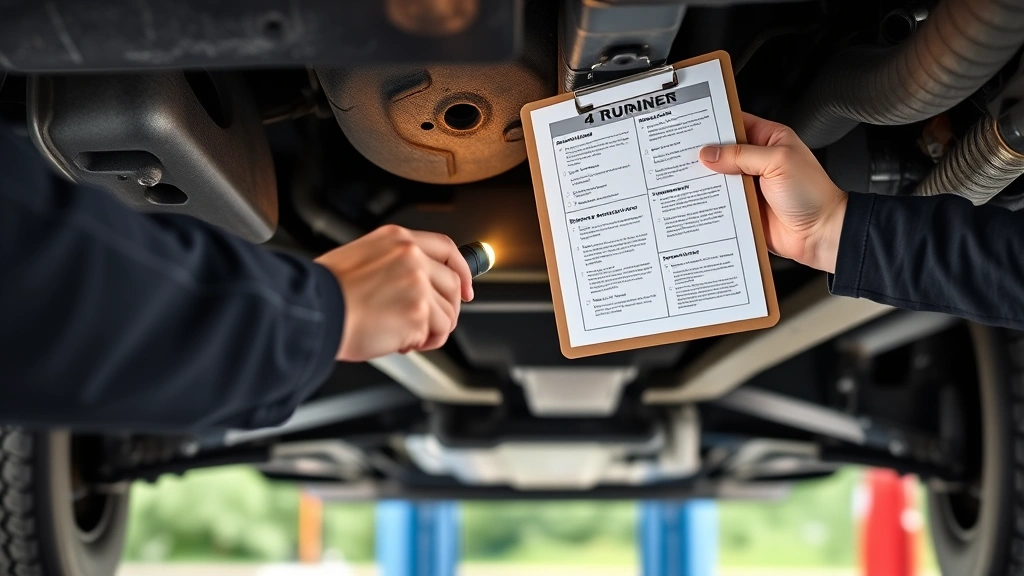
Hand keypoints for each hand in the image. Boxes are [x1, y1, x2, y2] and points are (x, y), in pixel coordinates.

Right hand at [315, 225, 473, 361]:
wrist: (313, 312)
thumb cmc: (325, 295)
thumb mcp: (360, 260)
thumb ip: (393, 265)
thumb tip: (417, 288)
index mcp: (396, 239)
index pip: (446, 248)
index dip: (462, 270)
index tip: (465, 289)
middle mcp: (411, 256)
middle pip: (453, 284)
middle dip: (446, 310)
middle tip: (427, 325)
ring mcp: (418, 282)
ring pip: (447, 313)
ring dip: (431, 331)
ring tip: (405, 335)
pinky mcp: (419, 311)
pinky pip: (437, 333)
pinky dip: (423, 343)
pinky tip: (400, 342)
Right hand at [699, 113, 846, 272]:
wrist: (819, 233)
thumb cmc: (811, 194)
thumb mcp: (778, 161)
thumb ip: (741, 155)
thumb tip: (709, 153)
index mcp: (770, 139)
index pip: (736, 123)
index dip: (715, 123)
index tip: (692, 124)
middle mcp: (757, 160)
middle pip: (722, 151)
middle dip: (704, 152)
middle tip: (682, 152)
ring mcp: (749, 185)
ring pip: (718, 177)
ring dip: (704, 178)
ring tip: (684, 175)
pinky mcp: (743, 207)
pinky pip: (720, 201)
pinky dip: (708, 201)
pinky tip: (696, 198)